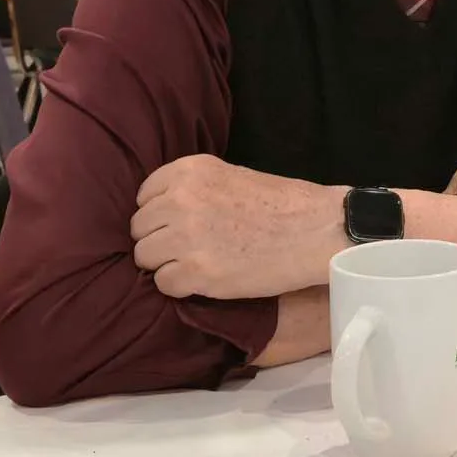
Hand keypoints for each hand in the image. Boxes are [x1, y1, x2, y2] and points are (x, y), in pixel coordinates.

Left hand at [130, 155, 343, 299]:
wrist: (316, 229)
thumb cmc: (282, 203)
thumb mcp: (231, 175)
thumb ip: (193, 189)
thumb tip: (160, 212)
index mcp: (190, 171)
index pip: (144, 196)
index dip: (160, 214)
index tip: (179, 224)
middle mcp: (181, 199)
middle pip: (140, 229)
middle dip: (160, 240)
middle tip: (190, 248)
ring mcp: (186, 237)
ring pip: (145, 257)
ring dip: (166, 264)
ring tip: (197, 264)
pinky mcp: (197, 272)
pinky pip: (164, 284)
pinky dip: (181, 286)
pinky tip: (206, 279)